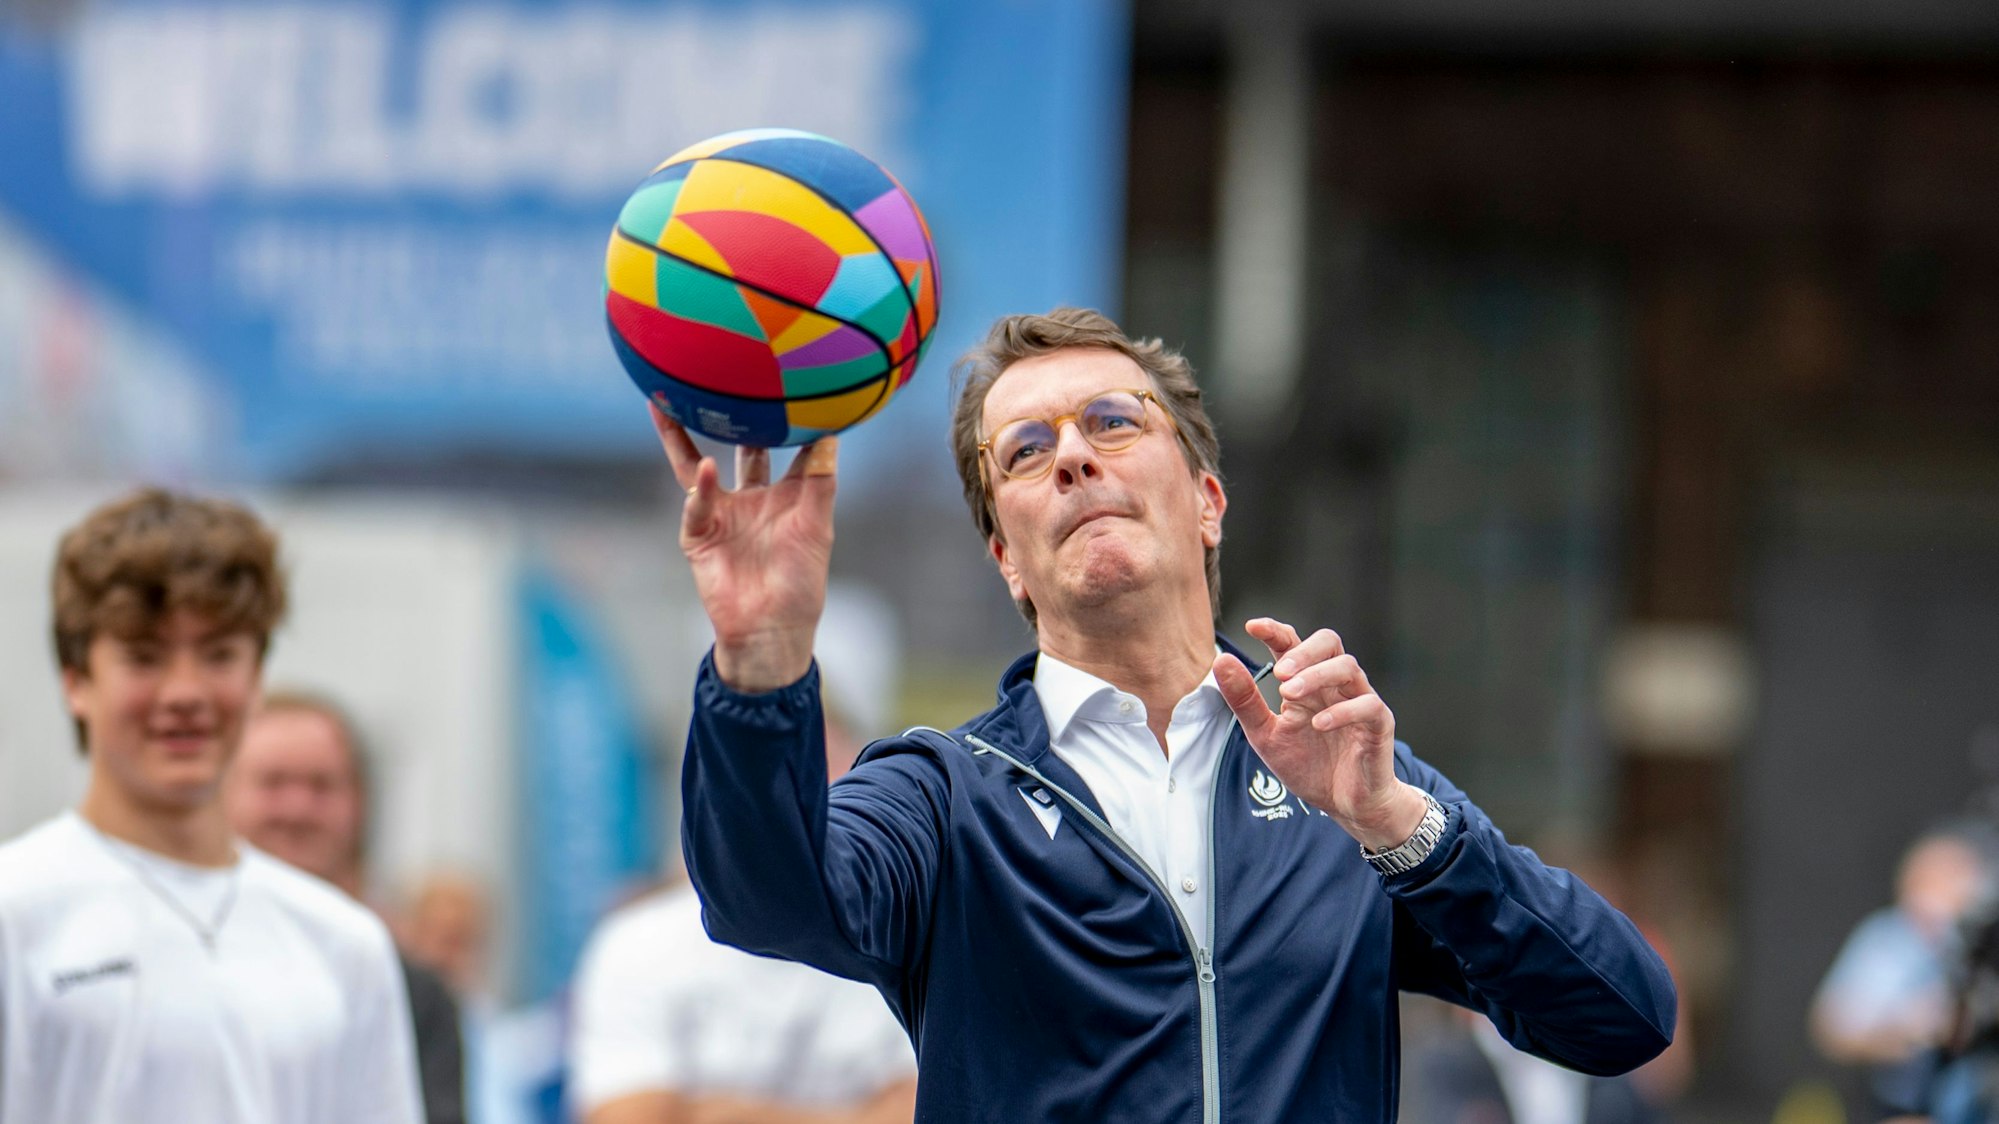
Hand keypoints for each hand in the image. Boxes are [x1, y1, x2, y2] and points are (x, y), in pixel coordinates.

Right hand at [651, 404, 837, 692]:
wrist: (772, 631)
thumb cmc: (801, 584)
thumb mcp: (817, 527)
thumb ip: (820, 481)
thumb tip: (831, 432)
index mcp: (786, 494)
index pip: (785, 446)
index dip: (787, 417)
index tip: (791, 378)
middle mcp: (751, 498)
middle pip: (738, 446)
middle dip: (730, 415)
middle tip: (721, 373)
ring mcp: (722, 514)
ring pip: (697, 467)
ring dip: (680, 437)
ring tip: (667, 402)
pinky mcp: (699, 535)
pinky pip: (695, 505)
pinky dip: (700, 489)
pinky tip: (705, 470)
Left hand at [1213, 618, 1426, 850]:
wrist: (1344, 804)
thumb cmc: (1308, 765)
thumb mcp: (1266, 734)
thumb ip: (1245, 701)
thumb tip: (1221, 661)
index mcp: (1307, 682)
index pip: (1294, 643)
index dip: (1275, 631)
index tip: (1251, 627)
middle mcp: (1334, 685)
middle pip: (1329, 641)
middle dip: (1302, 651)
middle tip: (1279, 673)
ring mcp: (1359, 700)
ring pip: (1348, 666)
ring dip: (1317, 675)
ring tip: (1289, 695)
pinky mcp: (1379, 724)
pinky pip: (1368, 705)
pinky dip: (1342, 711)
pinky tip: (1318, 724)